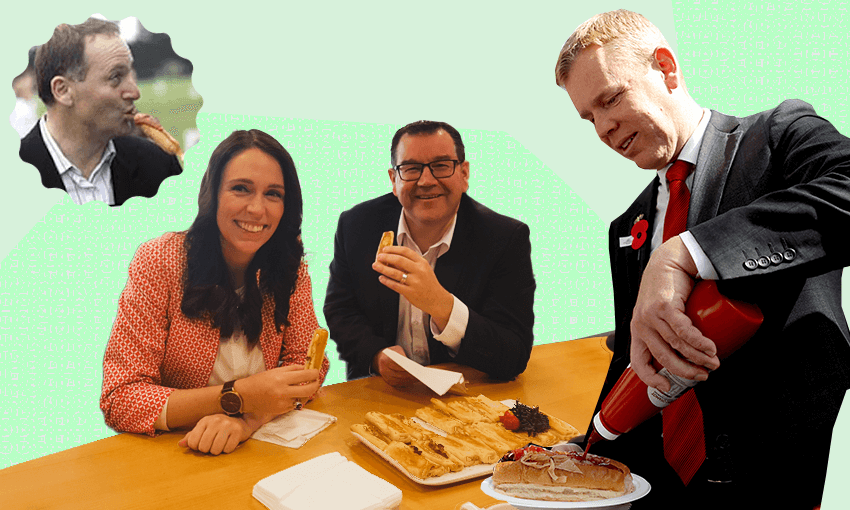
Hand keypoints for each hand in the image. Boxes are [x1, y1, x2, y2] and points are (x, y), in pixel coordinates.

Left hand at [178, 414, 250, 454]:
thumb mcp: (204, 429)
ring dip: (218, 451)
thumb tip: (180, 445)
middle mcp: (215, 421)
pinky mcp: (238, 431)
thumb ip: (191, 436)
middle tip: (212, 445)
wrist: (241, 421)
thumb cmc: (219, 427)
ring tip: (220, 444)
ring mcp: (227, 425)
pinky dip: (228, 450)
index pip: (192, 442)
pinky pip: (228, 449)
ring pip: (216, 450)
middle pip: (204, 447)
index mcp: (205, 421)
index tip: (202, 444)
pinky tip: (229, 443)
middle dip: (207, 450)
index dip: (196, 447)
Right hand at [236, 365, 320, 413]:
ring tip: (300, 387)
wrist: (244, 396)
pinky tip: (288, 395)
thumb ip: (291, 369)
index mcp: (281, 378)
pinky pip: (294, 405)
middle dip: (316, 385)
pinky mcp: (280, 411)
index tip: (316, 372)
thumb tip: (306, 368)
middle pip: (308, 390)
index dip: (314, 374)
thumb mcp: (274, 371)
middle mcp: (283, 391)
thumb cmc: (258, 381)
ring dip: (304, 393)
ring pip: (302, 398)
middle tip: (316, 381)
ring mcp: (282, 403)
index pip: (305, 376)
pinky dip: (294, 399)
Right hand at [372, 346, 417, 386]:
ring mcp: (385, 377)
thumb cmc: (391, 353)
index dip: (406, 368)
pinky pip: (398, 384)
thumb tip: (411, 364)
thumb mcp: (396, 350)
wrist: (380, 358)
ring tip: (418, 378)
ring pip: (399, 380)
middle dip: (410, 375)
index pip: (397, 365)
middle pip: (399, 374)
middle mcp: (383, 370)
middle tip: (420, 375)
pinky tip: (413, 380)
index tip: (415, 369)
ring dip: (409, 380)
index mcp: (385, 360)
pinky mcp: (388, 382)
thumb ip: (402, 355)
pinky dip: (406, 382)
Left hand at [373, 246, 453, 328]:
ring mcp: (415, 282)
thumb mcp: (423, 270)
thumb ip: (410, 263)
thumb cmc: (429, 284)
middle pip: (399, 260)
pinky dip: (386, 281)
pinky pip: (395, 285)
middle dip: (386, 257)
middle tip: (378, 257)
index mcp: (422, 263)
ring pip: (395, 273)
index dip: (393, 249)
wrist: (437, 300)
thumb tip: (392, 258)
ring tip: (376, 266)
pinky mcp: (410, 292)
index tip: (385, 249)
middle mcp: (419, 271)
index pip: (406, 251)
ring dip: (383, 268)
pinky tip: (381, 278)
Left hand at [630, 236, 719, 390]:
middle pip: (664, 357)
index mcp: (638, 330)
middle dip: (686, 371)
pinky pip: (683, 331)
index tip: (667, 386)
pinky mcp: (665, 306)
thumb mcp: (659, 314)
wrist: (670, 260)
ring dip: (699, 358)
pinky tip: (709, 348)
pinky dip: (698, 343)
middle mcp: (642, 325)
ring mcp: (651, 315)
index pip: (639, 362)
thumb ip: (666, 332)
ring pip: (677, 345)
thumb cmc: (668, 288)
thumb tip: (685, 355)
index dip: (651, 378)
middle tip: (704, 375)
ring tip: (714, 362)